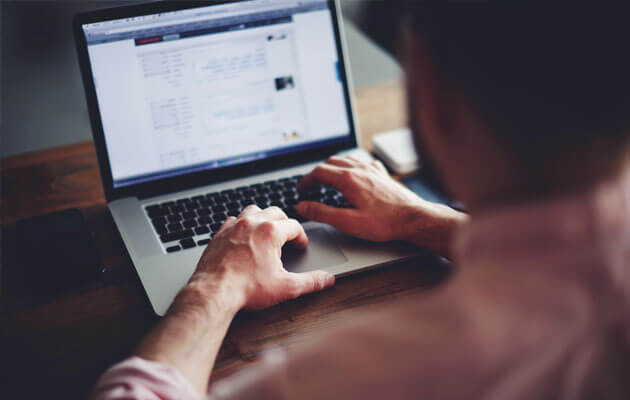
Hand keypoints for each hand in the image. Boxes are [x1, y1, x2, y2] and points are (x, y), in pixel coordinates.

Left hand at [187, 205, 334, 311]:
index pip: (294, 226)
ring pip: (253, 210)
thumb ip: (310, 281)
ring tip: (267, 231)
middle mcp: (252, 223)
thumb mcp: (286, 287)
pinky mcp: (218, 234)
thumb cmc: (247, 288)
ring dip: (262, 218)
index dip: (301, 237)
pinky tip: (243, 236)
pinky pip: (232, 220)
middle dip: (284, 223)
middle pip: (275, 212)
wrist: (214, 293)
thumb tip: (327, 279)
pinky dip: (241, 224)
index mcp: (271, 232)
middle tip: (288, 236)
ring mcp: (233, 226)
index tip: (301, 246)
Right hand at [297, 156, 466, 256]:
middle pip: (330, 163)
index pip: (319, 172)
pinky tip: (353, 173)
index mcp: (348, 179)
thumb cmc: (384, 222)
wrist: (413, 218)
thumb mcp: (347, 222)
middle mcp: (360, 169)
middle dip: (317, 173)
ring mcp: (372, 169)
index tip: (301, 190)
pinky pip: (362, 162)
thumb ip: (322, 213)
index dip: (306, 181)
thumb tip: (303, 206)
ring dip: (332, 167)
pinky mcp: (382, 174)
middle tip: (310, 186)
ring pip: (346, 160)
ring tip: (326, 178)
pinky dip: (351, 166)